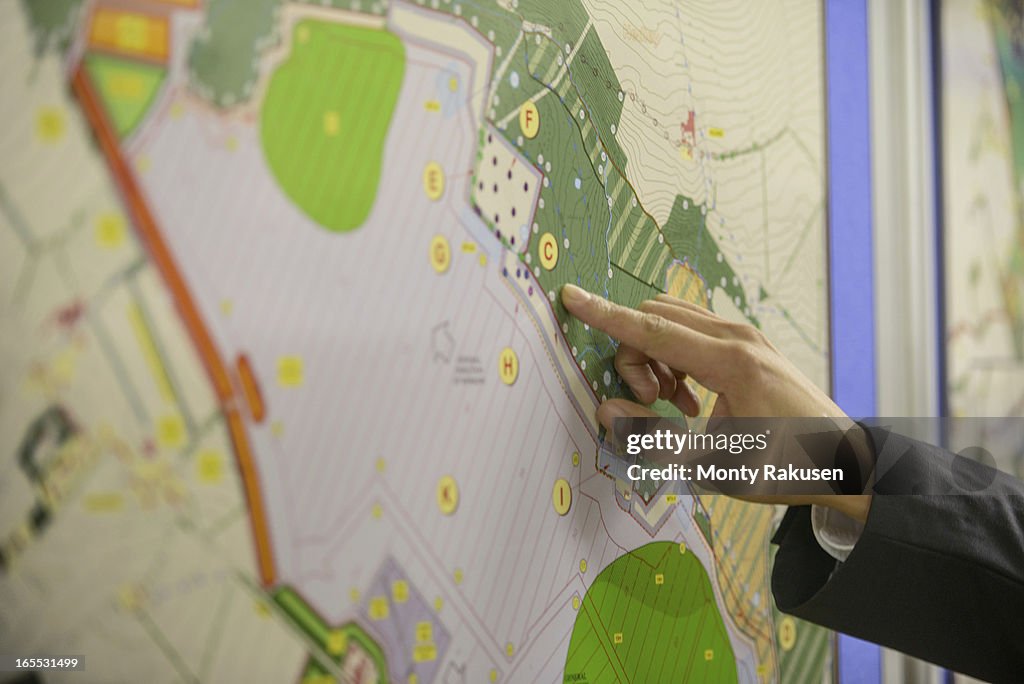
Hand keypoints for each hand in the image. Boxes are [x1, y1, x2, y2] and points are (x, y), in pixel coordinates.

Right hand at [560, 284, 871, 521]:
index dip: (606, 315)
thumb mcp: (714, 467)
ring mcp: (747, 335)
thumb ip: (653, 440)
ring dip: (654, 356)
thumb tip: (606, 411)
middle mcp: (739, 337)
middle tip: (648, 405)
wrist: (844, 460)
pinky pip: (693, 331)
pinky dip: (674, 356)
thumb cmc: (784, 468)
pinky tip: (687, 398)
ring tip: (669, 405)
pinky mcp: (749, 342)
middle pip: (657, 319)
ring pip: (673, 321)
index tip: (572, 297)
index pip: (652, 330)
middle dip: (633, 355)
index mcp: (731, 362)